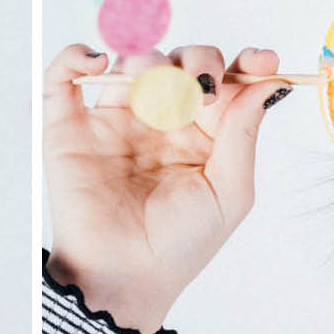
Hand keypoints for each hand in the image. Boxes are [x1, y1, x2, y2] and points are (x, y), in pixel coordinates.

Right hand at [42, 43, 287, 333]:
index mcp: (202, 135)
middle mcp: (160, 122)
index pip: (226, 82)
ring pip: (133, 62)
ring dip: (150, 62)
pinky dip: (75, 57)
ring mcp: (114, 120)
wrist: (124, 276)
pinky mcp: (70, 127)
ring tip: (157, 93)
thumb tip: (270, 81)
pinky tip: (98, 64)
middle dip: (199, 62)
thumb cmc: (180, 245)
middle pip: (182, 63)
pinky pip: (64, 76)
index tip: (261, 60)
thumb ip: (244, 132)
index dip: (245, 64)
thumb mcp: (230, 191)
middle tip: (203, 90)